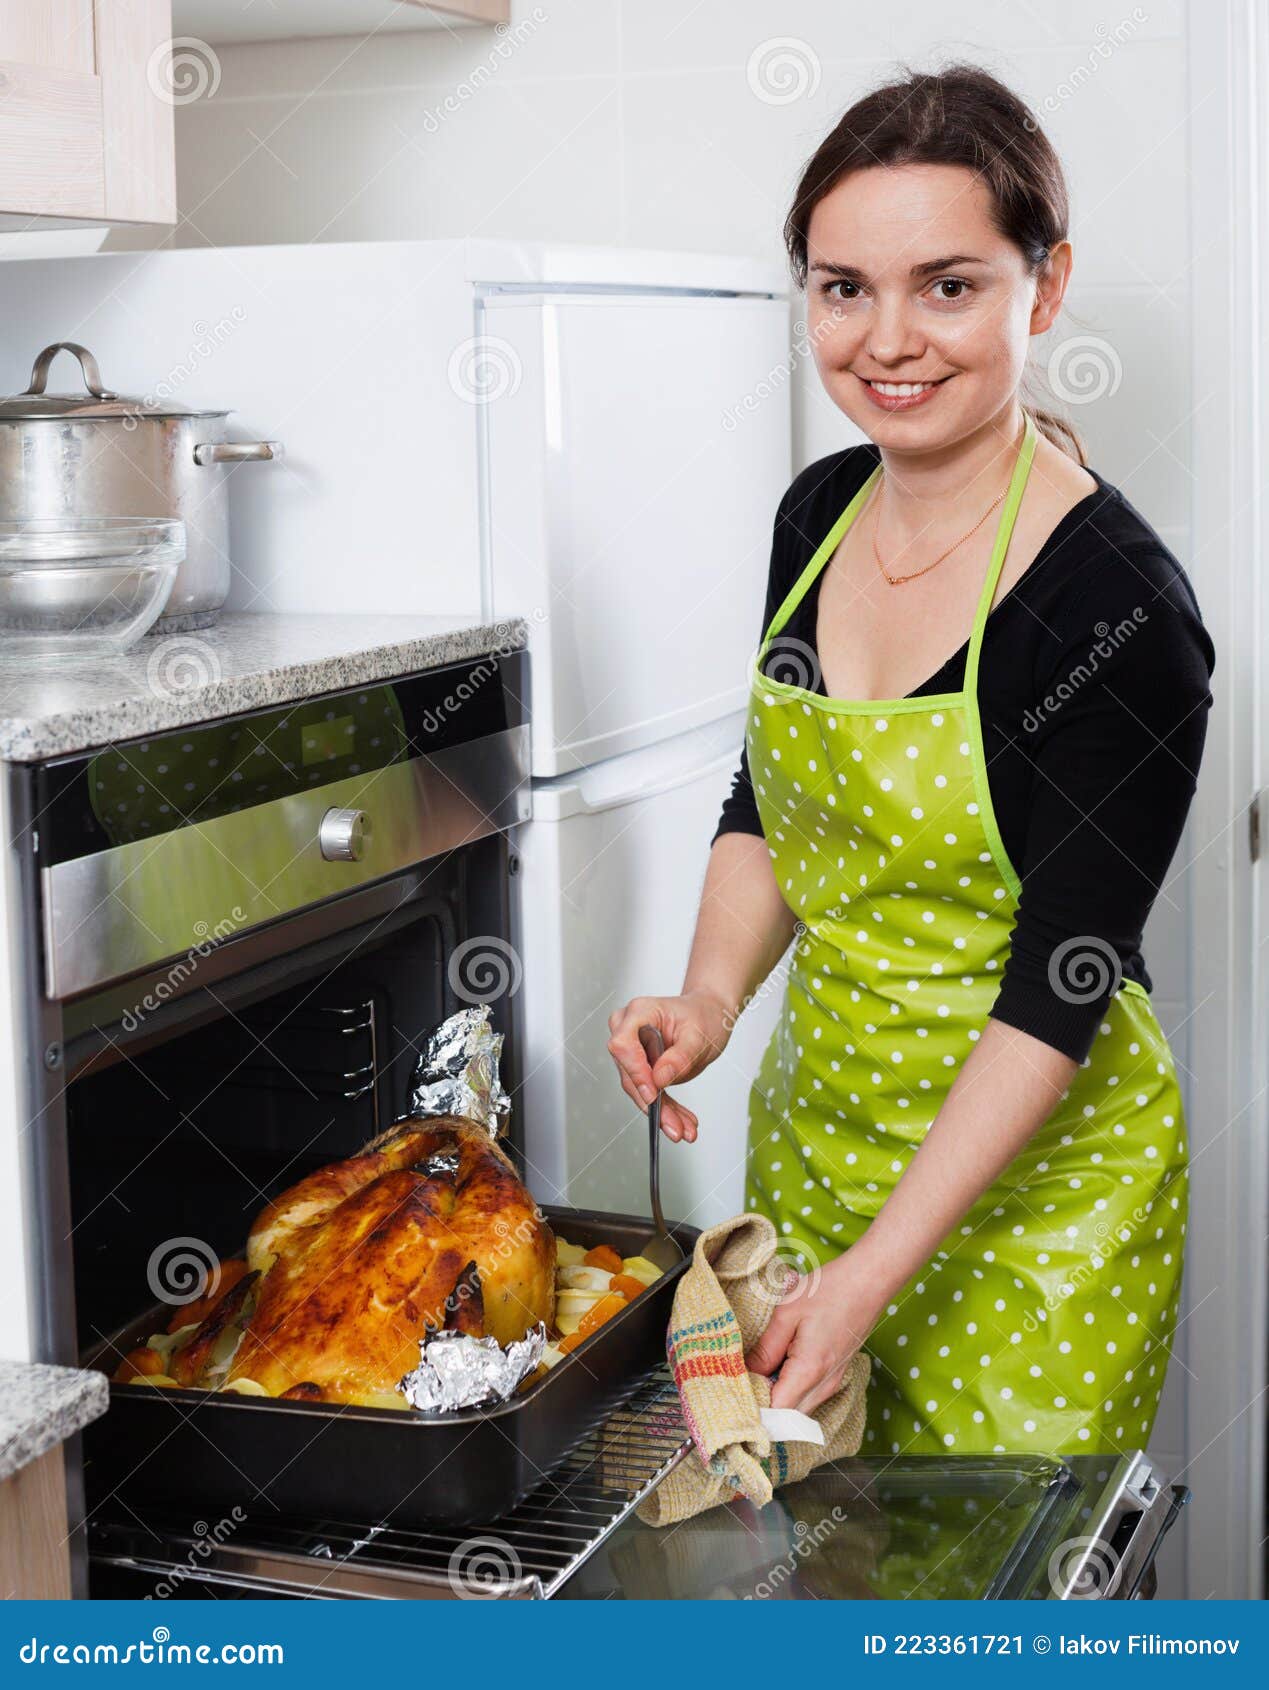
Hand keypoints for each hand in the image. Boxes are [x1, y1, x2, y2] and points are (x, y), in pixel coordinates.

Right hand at [606, 988, 732, 1141]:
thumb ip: (679, 1057)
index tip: (653, 1093)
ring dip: (662, 1113)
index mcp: (639, 1012)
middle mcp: (629, 1030)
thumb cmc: (704, 1015)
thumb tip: (659, 1079)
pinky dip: (666, 1110)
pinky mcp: (642, 1067)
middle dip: (653, 1103)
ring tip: (683, 1129)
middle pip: (630, 1072)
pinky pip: (650, 1093)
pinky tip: (681, 1122)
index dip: (635, 1071)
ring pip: (639, 1089)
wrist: (710, 1014)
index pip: (623, 1044)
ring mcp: (633, 1050)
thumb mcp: (699, 1035)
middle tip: (674, 1126)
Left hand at [745, 1252, 885, 1412]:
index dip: (754, 1406)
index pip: (776, 1413)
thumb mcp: (786, 1313)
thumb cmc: (828, 1290)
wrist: (868, 1280)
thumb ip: (766, 1349)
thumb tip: (747, 1373)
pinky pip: (809, 1394)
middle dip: (763, 1403)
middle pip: (787, 1415)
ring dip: (777, 1394)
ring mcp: (833, 1382)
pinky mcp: (836, 1374)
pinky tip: (779, 1363)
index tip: (735, 1389)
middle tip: (744, 1377)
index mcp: (809, 1371)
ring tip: (759, 1368)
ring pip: (798, 1407)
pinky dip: (791, 1387)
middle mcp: (824, 1385)